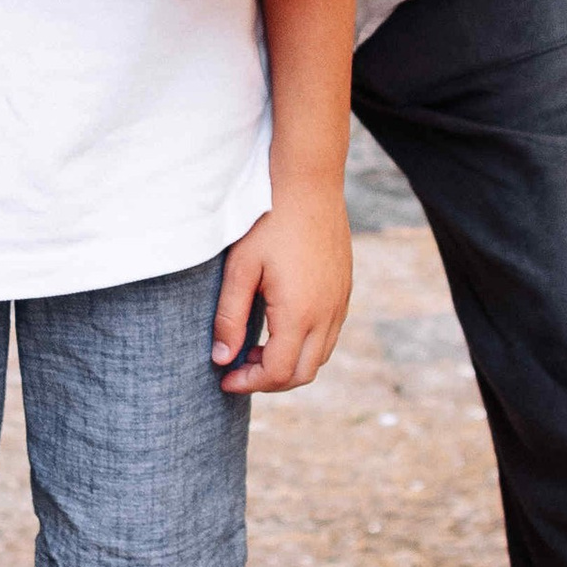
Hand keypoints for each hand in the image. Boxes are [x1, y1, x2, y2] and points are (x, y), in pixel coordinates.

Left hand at [211, 186, 353, 394]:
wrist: (309, 182)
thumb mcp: (240, 268)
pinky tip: (279, 326)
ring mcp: (340, 302)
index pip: (279, 372)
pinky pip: (329, 333)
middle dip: (269, 380)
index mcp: (299, 313)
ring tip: (255, 348)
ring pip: (320, 355)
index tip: (225, 378)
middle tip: (238, 368)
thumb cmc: (269, 220)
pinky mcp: (344, 289)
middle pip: (304, 373)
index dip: (249, 383)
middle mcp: (327, 314)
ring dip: (289, 364)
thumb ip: (229, 317)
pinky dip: (305, 345)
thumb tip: (222, 358)